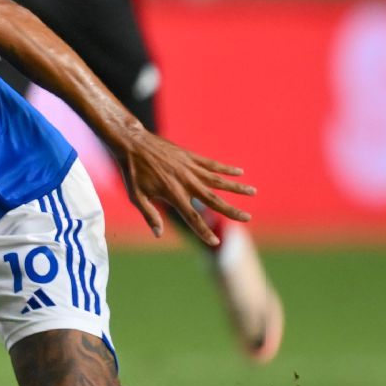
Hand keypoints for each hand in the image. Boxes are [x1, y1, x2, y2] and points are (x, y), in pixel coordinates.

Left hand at [115, 130, 255, 246]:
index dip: (204, 232)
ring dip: (236, 187)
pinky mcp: (191, 157)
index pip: (192, 218)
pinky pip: (212, 164)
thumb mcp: (136, 197)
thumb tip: (158, 234)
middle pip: (213, 200)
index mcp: (172, 195)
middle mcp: (186, 182)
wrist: (134, 144)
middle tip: (248, 218)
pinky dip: (226, 169)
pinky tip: (239, 172)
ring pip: (218, 180)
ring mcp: (190, 168)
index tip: (215, 242)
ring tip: (253, 192)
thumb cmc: (133, 172)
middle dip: (232, 210)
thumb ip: (149, 215)